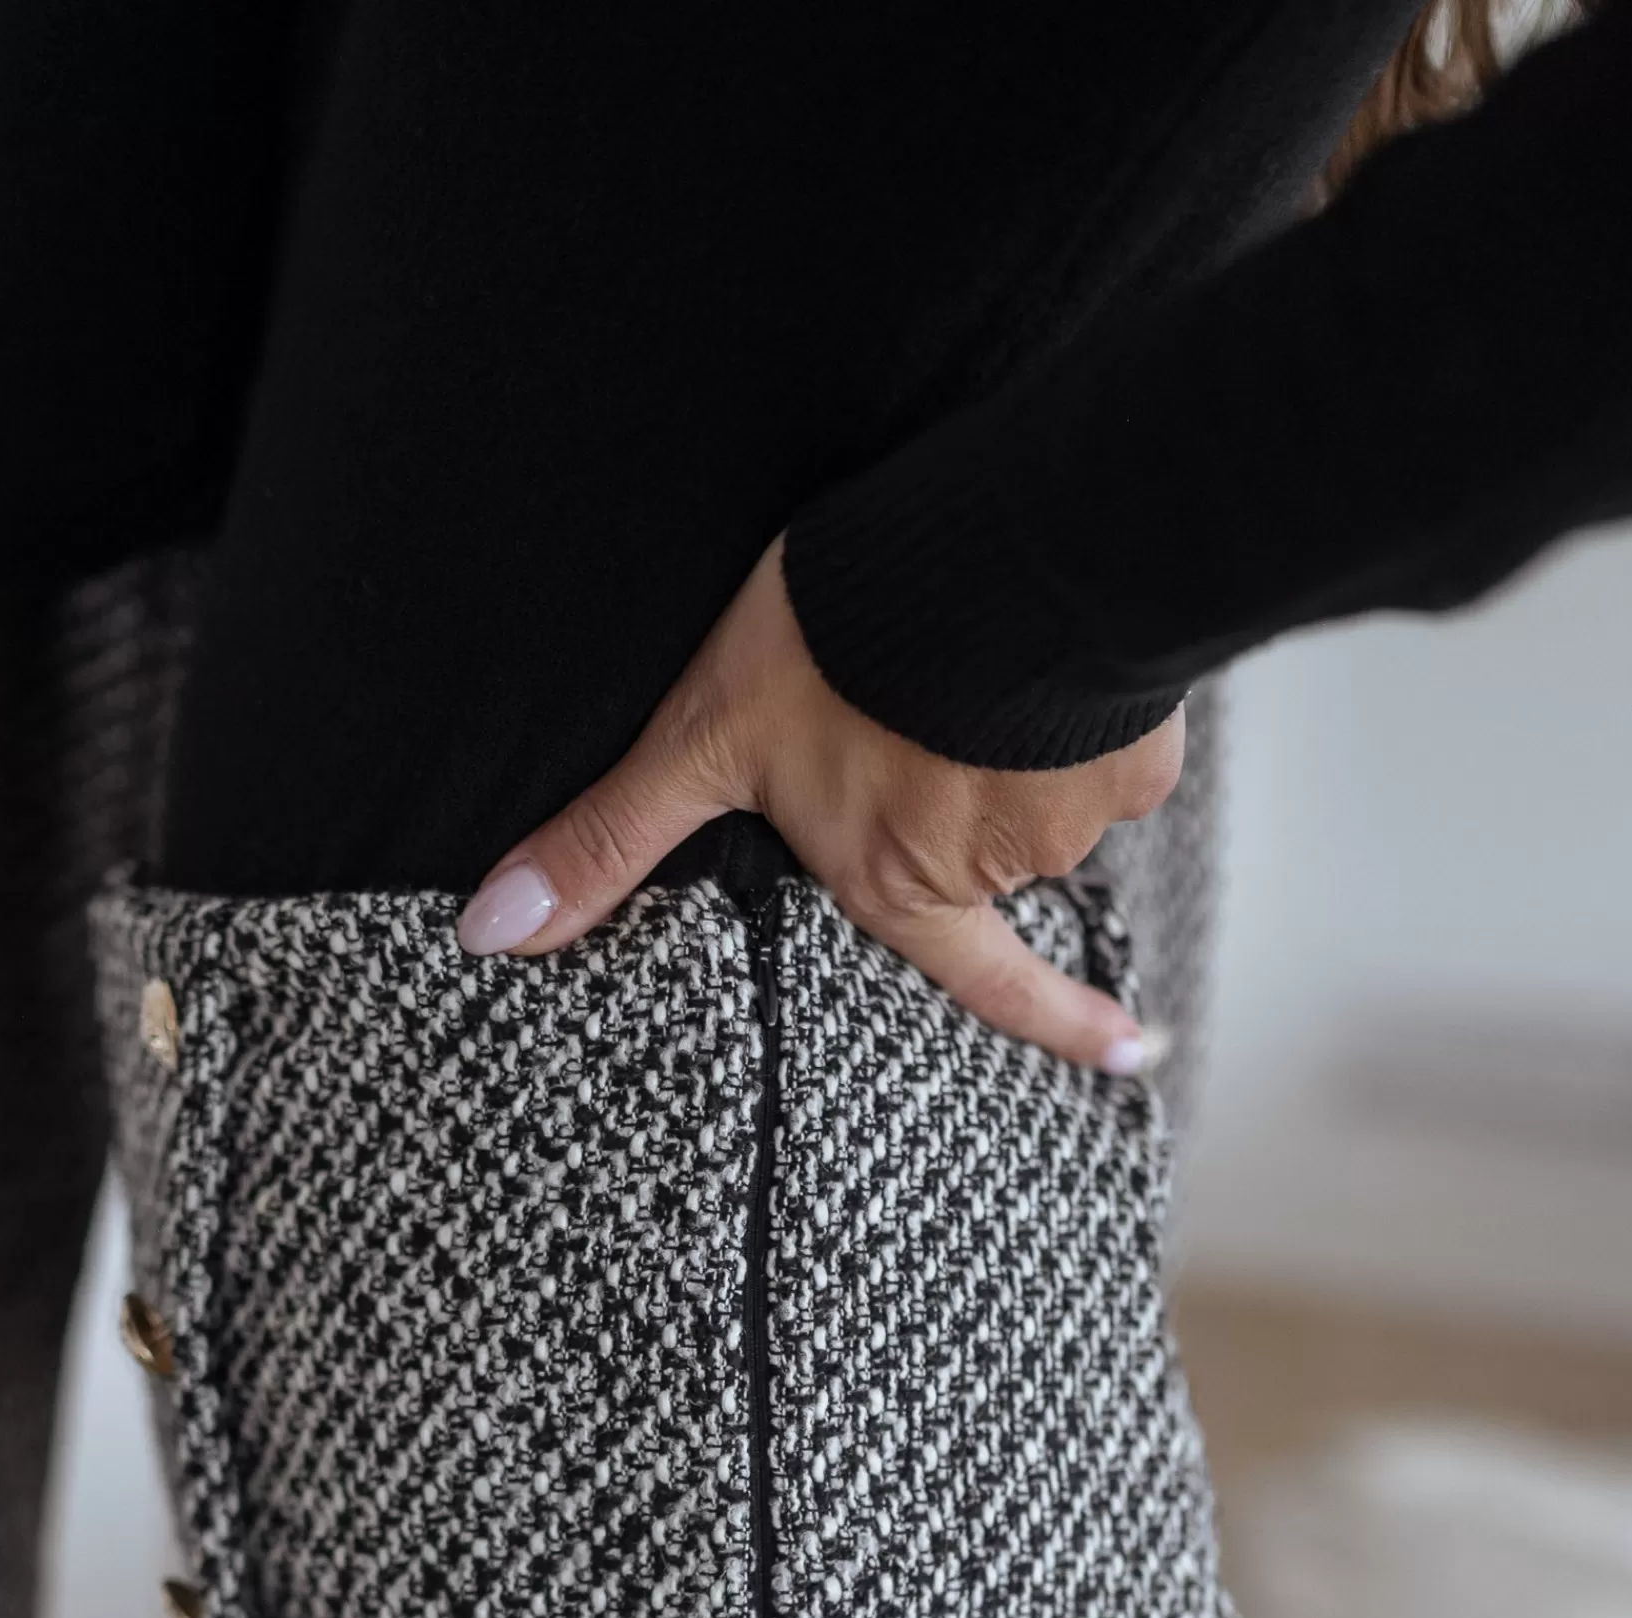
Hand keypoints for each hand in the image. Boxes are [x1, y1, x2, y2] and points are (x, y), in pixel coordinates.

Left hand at [456, 536, 1181, 1069]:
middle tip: (933, 710)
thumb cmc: (842, 647)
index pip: (989, 984)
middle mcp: (1005, 863)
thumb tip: (491, 935)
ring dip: (1019, 723)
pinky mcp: (1141, 727)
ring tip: (969, 650)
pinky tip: (1042, 631)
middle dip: (973, 784)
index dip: (1060, 1028)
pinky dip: (1080, 680)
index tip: (1135, 1054)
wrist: (980, 550)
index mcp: (909, 883)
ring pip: (1050, 772)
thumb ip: (613, 839)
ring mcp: (1082, 801)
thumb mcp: (704, 740)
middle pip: (996, 843)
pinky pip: (1110, 714)